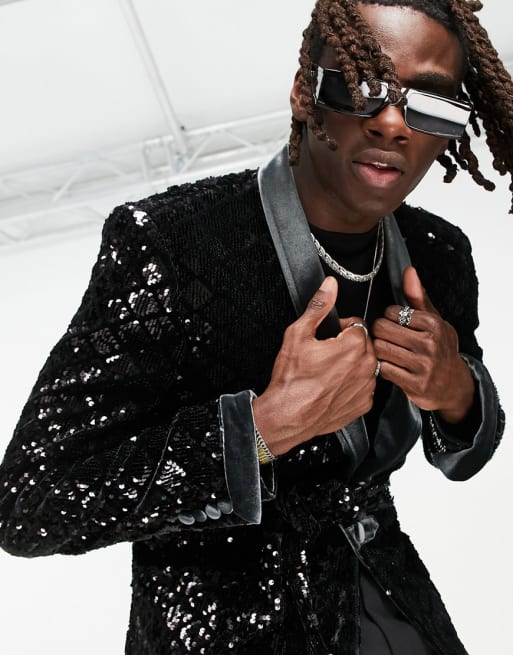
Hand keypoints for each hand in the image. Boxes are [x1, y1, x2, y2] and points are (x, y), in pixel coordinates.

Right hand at [252, 276, 377, 455]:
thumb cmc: (292, 380)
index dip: (340, 328)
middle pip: (364, 344)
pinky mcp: (364, 404)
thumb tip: (329, 286)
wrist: (288, 415)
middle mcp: (367, 366)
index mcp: (354, 345)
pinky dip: (352, 384)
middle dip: (347, 345)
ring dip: (351, 365)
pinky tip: (333, 386)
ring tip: (327, 372)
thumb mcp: (298, 334)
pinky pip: (364, 386)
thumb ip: (318, 306)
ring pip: (366, 365)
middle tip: (325, 354)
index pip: (357, 324)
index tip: (328, 337)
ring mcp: (367, 387)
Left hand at [372, 266, 473, 422]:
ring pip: (380, 348)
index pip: (391, 312)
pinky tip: (391, 365)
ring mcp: (422, 365)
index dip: (389, 317)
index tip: (396, 324)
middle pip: (382, 329)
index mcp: (433, 324)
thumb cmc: (439, 347)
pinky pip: (384, 369)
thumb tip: (409, 271)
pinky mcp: (414, 384)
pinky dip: (383, 367)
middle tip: (388, 337)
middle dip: (381, 332)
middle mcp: (429, 344)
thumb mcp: (433, 319)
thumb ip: (418, 296)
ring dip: (380, 350)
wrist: (453, 383)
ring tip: (388, 350)